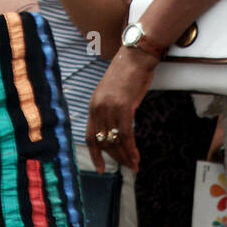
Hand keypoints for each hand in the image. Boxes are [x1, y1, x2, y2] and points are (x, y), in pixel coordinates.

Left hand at [86, 49, 156, 172]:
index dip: (95, 155)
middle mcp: (98, 108)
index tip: (101, 169)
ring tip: (134, 166)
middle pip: (103, 141)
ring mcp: (110, 107)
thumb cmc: (127, 74)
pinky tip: (136, 157)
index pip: (90, 136)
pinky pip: (126, 135)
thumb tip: (116, 131)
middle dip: (116, 157)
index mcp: (93, 105)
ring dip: (125, 156)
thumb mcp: (112, 94)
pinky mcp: (124, 107)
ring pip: (115, 141)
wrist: (135, 57)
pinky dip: (131, 149)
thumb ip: (110, 111)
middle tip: (127, 167)